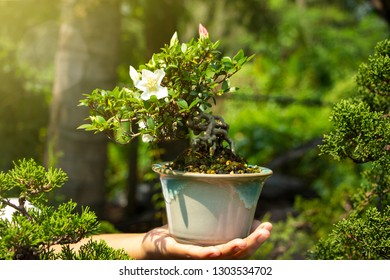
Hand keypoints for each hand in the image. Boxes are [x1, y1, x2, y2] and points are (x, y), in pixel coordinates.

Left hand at [141, 220, 271, 258]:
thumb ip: (223, 223)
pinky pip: (194, 255)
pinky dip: (206, 254)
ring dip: (234, 249)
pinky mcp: (180, 254)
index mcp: (218, 252)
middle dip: (253, 243)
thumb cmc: (181, 236)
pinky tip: (216, 251)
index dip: (258, 240)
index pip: (243, 249)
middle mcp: (210, 259)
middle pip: (237, 254)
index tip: (269, 225)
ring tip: (246, 240)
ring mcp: (196, 258)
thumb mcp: (205, 226)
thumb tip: (249, 215)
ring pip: (219, 256)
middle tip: (267, 229)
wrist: (153, 245)